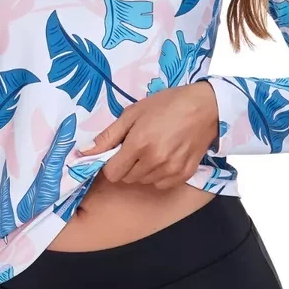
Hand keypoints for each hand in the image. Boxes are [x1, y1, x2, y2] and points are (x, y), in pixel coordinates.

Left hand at [75, 80, 219, 186]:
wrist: (205, 107)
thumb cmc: (167, 105)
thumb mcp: (133, 113)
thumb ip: (108, 135)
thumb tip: (83, 152)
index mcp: (138, 144)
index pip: (112, 173)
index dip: (111, 163)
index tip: (118, 152)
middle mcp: (154, 161)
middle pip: (127, 178)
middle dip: (127, 165)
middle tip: (138, 146)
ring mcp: (171, 169)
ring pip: (143, 181)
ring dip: (143, 170)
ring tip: (154, 149)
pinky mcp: (184, 174)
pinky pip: (161, 184)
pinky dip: (159, 175)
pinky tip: (165, 157)